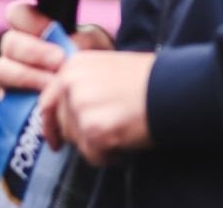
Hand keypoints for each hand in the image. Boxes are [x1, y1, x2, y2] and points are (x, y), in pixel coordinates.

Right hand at [0, 0, 114, 93]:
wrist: (98, 102)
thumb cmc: (95, 66)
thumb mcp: (98, 46)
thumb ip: (87, 38)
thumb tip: (72, 42)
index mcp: (34, 29)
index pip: (17, 14)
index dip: (29, 20)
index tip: (51, 30)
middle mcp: (17, 51)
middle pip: (8, 42)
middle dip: (32, 51)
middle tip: (59, 61)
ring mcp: (11, 77)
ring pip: (1, 69)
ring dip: (27, 76)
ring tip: (53, 85)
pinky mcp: (10, 104)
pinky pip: (6, 100)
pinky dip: (25, 101)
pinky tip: (47, 105)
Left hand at [36, 49, 154, 165]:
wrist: (175, 87)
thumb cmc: (150, 79)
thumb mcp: (107, 68)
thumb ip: (83, 85)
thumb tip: (69, 111)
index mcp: (73, 67)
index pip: (48, 101)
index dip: (50, 124)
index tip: (54, 140)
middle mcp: (71, 84)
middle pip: (62, 124)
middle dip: (81, 135)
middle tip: (105, 136)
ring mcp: (81, 108)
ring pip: (78, 141)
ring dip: (97, 145)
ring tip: (121, 133)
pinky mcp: (95, 130)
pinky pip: (93, 155)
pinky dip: (108, 156)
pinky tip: (124, 144)